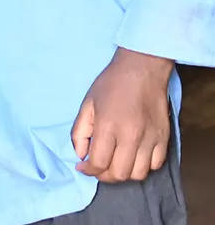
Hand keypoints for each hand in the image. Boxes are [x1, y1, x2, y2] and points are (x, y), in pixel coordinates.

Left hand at [72, 48, 172, 181]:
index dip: (88, 170)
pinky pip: (155, 165)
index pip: (99, 162)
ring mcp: (151, 138)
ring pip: (138, 174)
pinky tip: (132, 156)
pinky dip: (143, 166)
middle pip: (119, 173)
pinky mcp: (164, 138)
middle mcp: (131, 136)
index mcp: (108, 126)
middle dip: (104, 175)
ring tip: (115, 162)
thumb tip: (81, 155)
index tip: (83, 166)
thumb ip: (80, 132)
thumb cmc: (111, 84)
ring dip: (124, 172)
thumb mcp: (87, 104)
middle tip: (97, 166)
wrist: (142, 70)